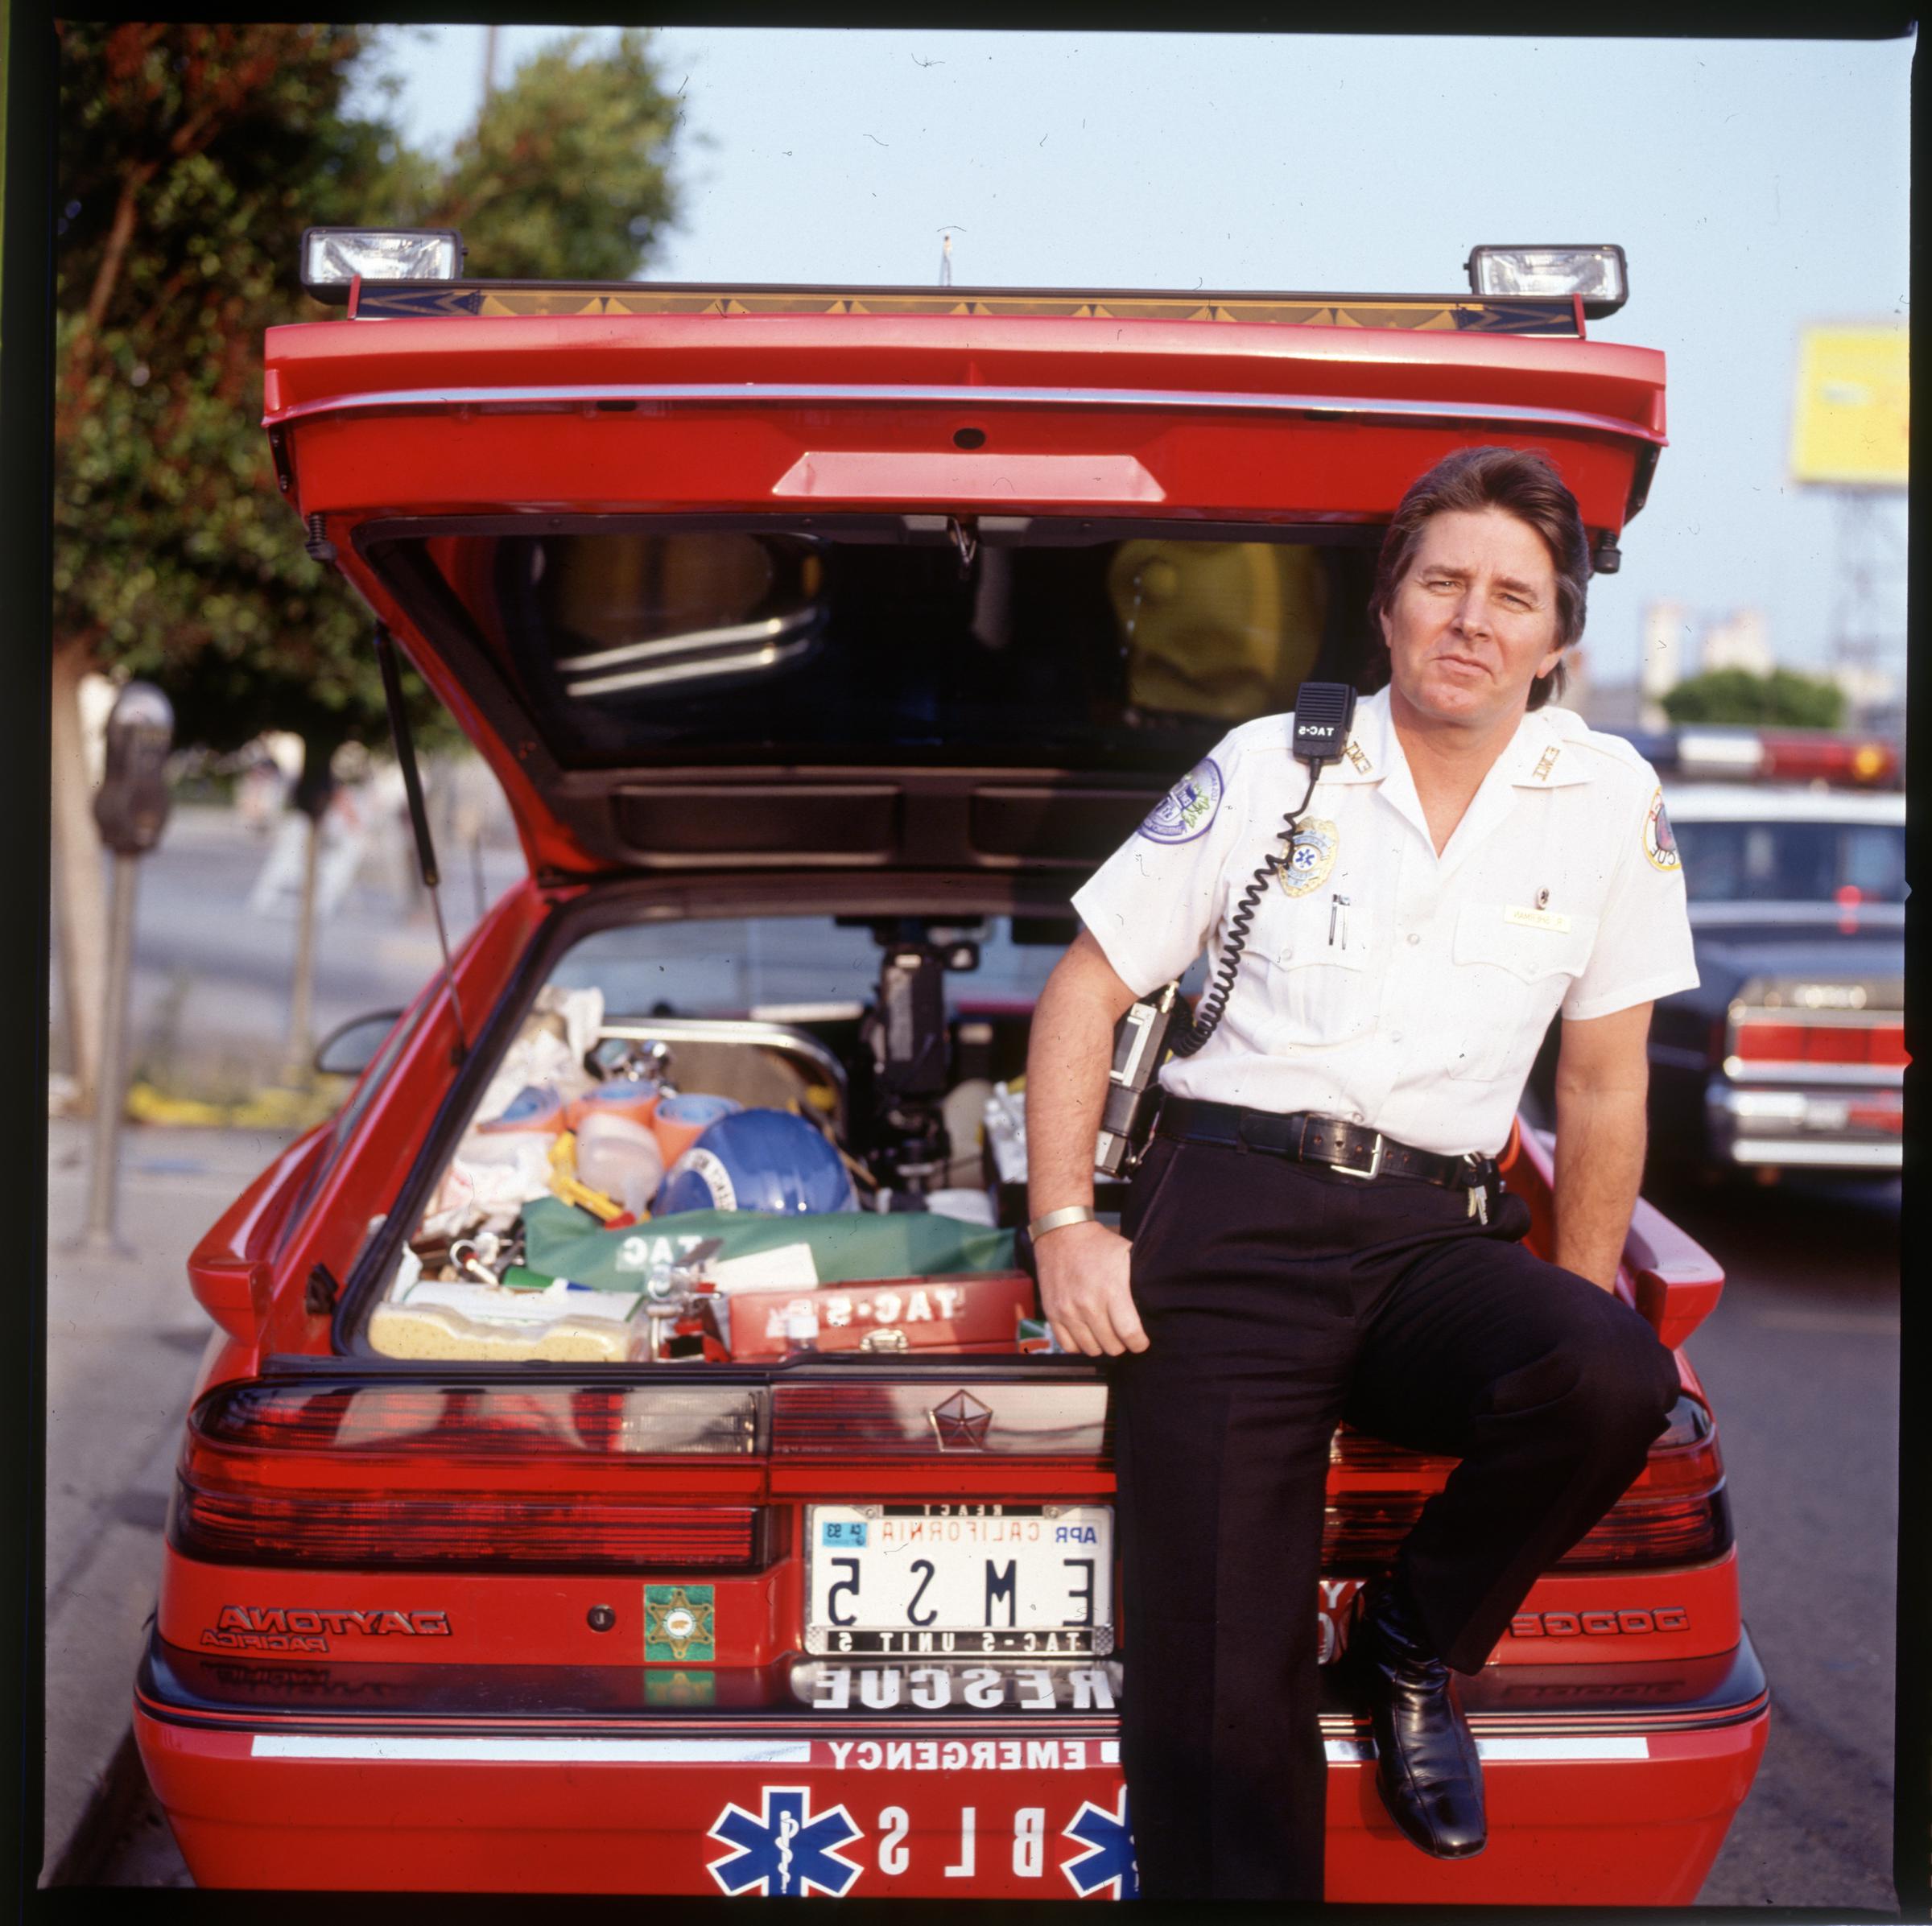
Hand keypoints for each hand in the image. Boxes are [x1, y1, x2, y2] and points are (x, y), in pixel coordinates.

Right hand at [1035, 1220, 1147, 1355]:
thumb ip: (1140, 1281)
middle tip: (1123, 1334)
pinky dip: (1080, 1344)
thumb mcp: (1128, 1254)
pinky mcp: (1052, 1313)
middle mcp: (1087, 1304)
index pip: (1129, 1333)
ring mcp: (1067, 1310)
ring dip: (1102, 1344)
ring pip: (1091, 1349)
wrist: (1061, 1233)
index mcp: (1111, 1290)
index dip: (1139, 1343)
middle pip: (1111, 1346)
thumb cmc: (1099, 1244)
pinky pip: (1068, 1346)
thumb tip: (1159, 1302)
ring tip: (1106, 1333)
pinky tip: (1087, 1333)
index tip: (1141, 1341)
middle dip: (1122, 1344)